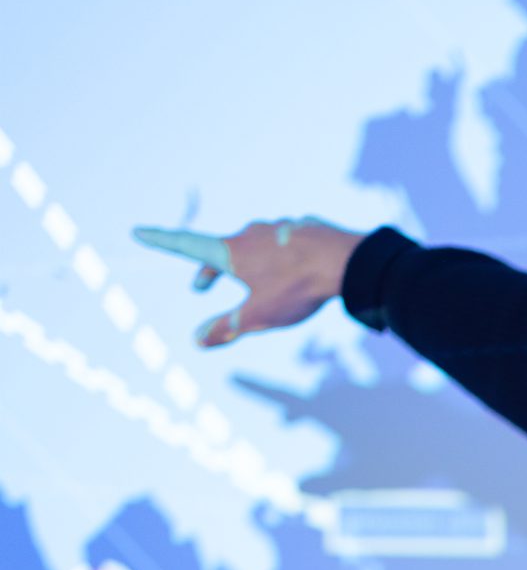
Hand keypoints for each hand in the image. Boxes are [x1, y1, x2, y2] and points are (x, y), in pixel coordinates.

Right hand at [132, 217, 365, 347]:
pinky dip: (277, 257)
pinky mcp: (302, 229)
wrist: (346, 261)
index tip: (138, 231)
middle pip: (219, 250)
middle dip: (208, 270)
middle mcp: (250, 233)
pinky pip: (282, 243)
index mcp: (231, 251)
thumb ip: (225, 328)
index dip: (160, 240)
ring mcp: (277, 228)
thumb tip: (196, 340)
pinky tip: (291, 268)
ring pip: (252, 245)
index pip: (185, 244)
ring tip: (250, 280)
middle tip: (199, 288)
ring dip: (244, 262)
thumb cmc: (297, 288)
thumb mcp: (257, 316)